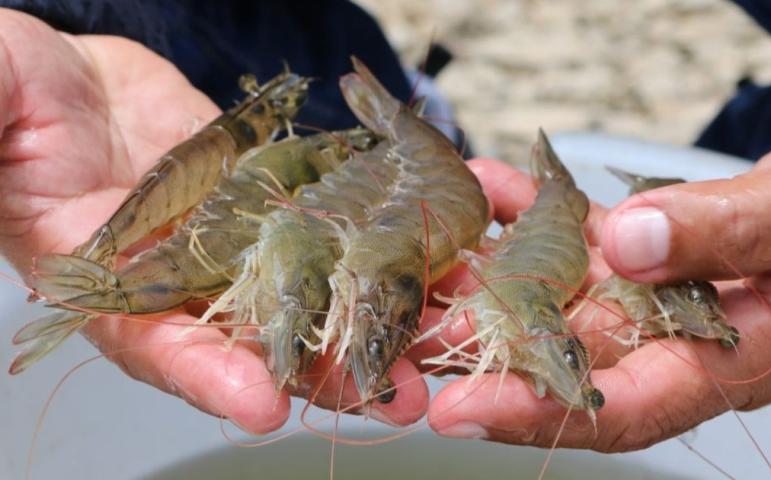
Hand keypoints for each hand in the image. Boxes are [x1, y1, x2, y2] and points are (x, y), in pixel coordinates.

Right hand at [0, 10, 427, 433]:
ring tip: (434, 348)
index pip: (155, 341)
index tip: (260, 404)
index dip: (205, 375)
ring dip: (372, 322)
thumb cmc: (18, 99)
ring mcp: (237, 242)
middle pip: (258, 339)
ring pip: (310, 291)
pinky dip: (377, 247)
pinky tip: (431, 259)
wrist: (77, 87)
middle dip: (325, 371)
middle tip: (391, 398)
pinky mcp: (274, 204)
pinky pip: (329, 229)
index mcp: (108, 281)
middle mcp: (183, 278)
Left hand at [417, 154, 770, 451]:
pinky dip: (533, 207)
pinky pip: (576, 231)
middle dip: (479, 346)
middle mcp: (675, 332)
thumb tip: (635, 245)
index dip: (536, 416)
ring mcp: (652, 286)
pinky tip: (487, 183)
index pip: (620, 407)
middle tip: (401, 335)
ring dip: (488, 272)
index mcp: (727, 358)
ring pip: (557, 289)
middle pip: (563, 354)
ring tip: (422, 255)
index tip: (458, 415)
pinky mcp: (644, 242)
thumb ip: (730, 235)